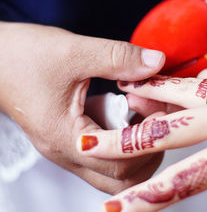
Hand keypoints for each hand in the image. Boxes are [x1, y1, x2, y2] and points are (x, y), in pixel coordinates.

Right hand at [0, 22, 165, 193]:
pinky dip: (122, 136)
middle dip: (147, 152)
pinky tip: (127, 108)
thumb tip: (157, 61)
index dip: (147, 142)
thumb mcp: (75, 51)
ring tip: (142, 110)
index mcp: (65, 138)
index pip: (119, 165)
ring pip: (112, 169)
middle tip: (155, 118)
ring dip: (135, 145)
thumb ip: (118, 57)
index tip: (158, 111)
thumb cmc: (25, 56)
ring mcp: (68, 148)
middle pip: (119, 179)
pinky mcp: (71, 137)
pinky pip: (103, 151)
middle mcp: (66, 152)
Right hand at [78, 56, 206, 210]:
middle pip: (170, 128)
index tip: (113, 210)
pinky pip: (201, 77)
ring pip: (181, 92)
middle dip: (123, 139)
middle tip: (83, 139)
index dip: (150, 197)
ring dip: (144, 98)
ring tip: (112, 94)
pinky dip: (173, 80)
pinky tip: (159, 79)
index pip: (189, 176)